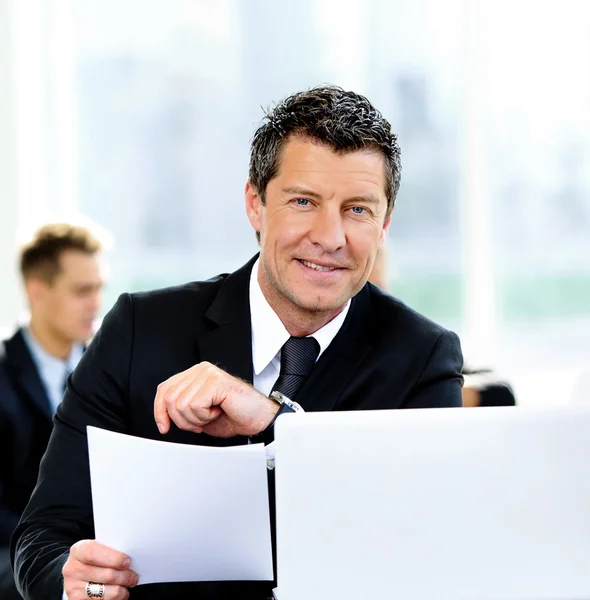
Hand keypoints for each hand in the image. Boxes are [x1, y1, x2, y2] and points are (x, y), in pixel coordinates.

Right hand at [62, 540, 137, 599]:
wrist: (76, 572)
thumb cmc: (95, 557)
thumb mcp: (98, 548)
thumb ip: (110, 550)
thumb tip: (130, 557)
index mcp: (78, 550)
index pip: (93, 553)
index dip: (113, 558)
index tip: (127, 562)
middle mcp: (72, 569)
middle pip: (106, 575)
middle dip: (125, 576)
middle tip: (134, 576)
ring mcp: (72, 587)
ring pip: (106, 592)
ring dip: (122, 590)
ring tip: (129, 584)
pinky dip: (115, 598)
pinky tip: (119, 592)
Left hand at [154, 361, 278, 437]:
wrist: (258, 419)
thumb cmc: (234, 416)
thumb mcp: (199, 414)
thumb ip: (182, 408)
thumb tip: (163, 416)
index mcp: (195, 374)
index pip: (164, 389)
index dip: (160, 411)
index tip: (164, 427)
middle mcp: (200, 370)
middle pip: (169, 399)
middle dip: (182, 420)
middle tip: (201, 422)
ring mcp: (208, 373)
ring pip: (180, 404)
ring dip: (196, 419)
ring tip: (212, 415)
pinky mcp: (215, 381)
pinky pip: (194, 406)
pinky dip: (204, 416)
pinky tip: (218, 411)